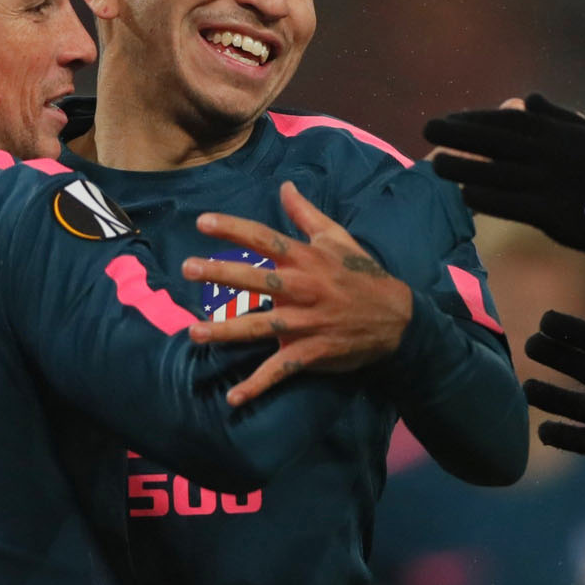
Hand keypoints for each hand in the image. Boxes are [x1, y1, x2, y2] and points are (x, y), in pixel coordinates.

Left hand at [184, 181, 412, 405]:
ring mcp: (306, 323)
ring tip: (194, 332)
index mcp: (308, 260)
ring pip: (261, 327)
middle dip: (221, 274)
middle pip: (257, 280)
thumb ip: (306, 214)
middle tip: (188, 268)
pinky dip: (258, 387)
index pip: (265, 240)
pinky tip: (233, 398)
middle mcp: (303, 289)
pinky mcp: (311, 352)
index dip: (234, 230)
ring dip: (226, 331)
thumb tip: (285, 186)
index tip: (202, 222)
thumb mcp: (338, 238)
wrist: (396, 318)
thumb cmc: (362, 274)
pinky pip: (280, 370)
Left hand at [424, 94, 584, 268]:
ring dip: (464, 164)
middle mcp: (555, 153)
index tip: (452, 119)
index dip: (477, 118)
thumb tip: (527, 98)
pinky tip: (464, 196)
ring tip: (434, 163)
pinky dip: (486, 197)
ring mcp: (554, 183)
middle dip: (460, 131)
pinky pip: (512, 203)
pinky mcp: (557, 214)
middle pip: (497, 139)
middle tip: (429, 127)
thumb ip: (560, 117)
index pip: (511, 120)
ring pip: (498, 170)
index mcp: (564, 133)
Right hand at [524, 284, 584, 502]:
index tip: (544, 320)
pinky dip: (559, 435)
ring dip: (549, 396)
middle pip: (577, 367)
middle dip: (553, 355)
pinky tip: (540, 430)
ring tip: (524, 388)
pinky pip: (576, 439)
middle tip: (528, 344)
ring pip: (570, 403)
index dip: (569, 329)